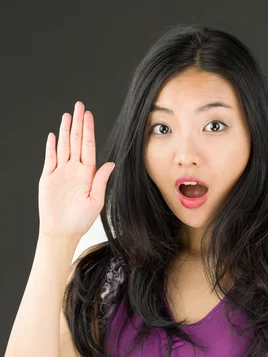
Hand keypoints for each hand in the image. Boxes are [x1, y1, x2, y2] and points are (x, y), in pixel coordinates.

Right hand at [38, 100, 115, 240]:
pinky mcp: (48, 177)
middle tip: (79, 106)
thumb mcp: (96, 201)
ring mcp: (61, 172)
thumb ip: (101, 181)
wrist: (62, 231)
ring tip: (67, 115)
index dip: (89, 131)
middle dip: (78, 123)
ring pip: (63, 146)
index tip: (89, 116)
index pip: (88, 147)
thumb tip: (111, 163)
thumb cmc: (81, 220)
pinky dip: (51, 147)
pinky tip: (53, 135)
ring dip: (65, 130)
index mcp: (88, 174)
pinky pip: (49, 158)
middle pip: (76, 141)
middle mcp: (74, 170)